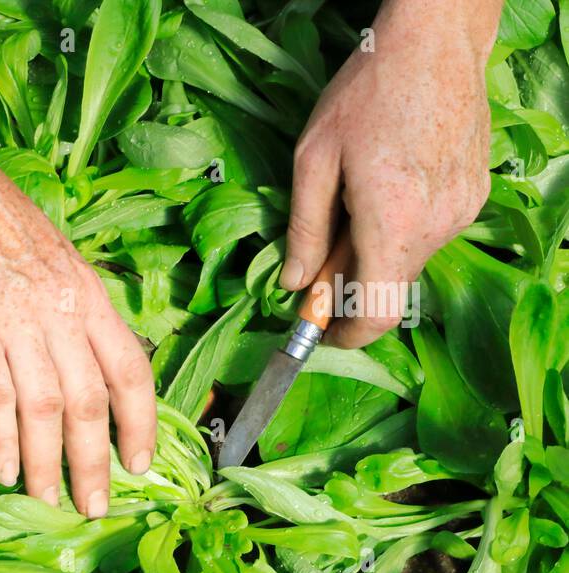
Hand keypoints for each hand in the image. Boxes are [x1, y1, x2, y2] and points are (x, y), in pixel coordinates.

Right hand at [0, 0, 154, 514]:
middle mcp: (62, 311)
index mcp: (88, 293)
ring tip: (47, 499)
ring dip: (49, 463)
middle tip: (95, 506)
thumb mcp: (49, 255)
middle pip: (91, 402)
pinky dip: (2, 439)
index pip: (131, 369)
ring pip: (47, 409)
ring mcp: (17, 319)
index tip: (140, 462)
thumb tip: (80, 355)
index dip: (141, 422)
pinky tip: (4, 469)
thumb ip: (69, 304)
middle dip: (96, 462)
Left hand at [281, 0, 501, 347]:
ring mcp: (461, 211)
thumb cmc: (366, 93)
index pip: (377, 313)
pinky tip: (384, 187)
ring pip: (408, 260)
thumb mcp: (313, 161)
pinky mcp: (473, 196)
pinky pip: (428, 233)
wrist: (435, 41)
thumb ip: (304, 230)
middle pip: (389, 287)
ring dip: (374, 251)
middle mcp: (436, 225)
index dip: (345, 335)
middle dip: (350, 284)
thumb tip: (295, 285)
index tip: (320, 330)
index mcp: (393, 222)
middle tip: (319, 252)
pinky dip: (399, 229)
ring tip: (353, 201)